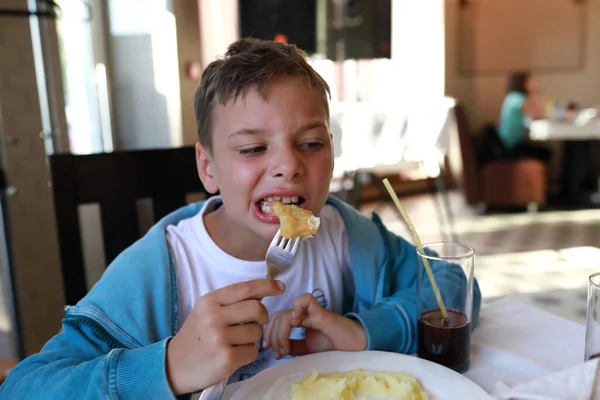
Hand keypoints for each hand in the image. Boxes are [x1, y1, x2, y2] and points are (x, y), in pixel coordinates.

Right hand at [166, 279, 285, 394]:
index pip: (245, 288)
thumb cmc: (196, 337)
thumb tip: (261, 295)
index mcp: (210, 301)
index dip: (267, 286)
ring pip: (257, 332)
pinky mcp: (227, 359)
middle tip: (255, 322)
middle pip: (257, 309)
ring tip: (236, 342)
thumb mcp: (205, 311)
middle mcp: (214, 317)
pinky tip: (233, 355)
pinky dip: (248, 354)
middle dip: (262, 316)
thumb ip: (230, 302)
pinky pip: (253, 351)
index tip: (280, 286)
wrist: (174, 366)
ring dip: (252, 338)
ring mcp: (220, 339)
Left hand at [263, 293, 365, 359]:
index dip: (270, 335)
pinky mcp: (320, 312)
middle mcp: (302, 314)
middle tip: (277, 352)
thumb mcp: (307, 349)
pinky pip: (305, 300)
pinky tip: (296, 322)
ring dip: (281, 332)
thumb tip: (277, 350)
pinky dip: (297, 308)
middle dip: (272, 336)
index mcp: (299, 320)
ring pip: (286, 313)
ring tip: (286, 349)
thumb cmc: (334, 346)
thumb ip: (293, 346)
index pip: (277, 320)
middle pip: (278, 317)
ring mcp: (311, 312)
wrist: (354, 346)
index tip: (271, 352)